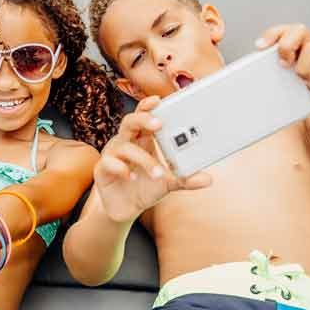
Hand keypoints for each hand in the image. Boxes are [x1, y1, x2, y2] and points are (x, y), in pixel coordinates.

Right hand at [94, 96, 211, 222]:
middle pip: (130, 122)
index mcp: (142, 140)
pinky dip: (121, 168)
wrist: (126, 209)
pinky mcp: (102, 169)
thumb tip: (208, 179)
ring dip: (143, 158)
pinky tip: (132, 177)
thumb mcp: (169, 183)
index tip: (159, 100)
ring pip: (124, 146)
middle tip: (158, 124)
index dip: (148, 106)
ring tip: (158, 173)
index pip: (143, 115)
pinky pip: (109, 163)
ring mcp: (112, 154)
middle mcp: (125, 142)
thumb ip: (186, 179)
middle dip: (143, 119)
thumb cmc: (146, 188)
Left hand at [256, 24, 309, 102]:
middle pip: (299, 30)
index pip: (284, 30)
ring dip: (303, 68)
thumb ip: (279, 72)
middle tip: (283, 64)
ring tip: (303, 80)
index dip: (272, 35)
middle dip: (286, 46)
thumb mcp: (295, 75)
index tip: (259, 47)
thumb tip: (254, 80)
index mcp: (300, 47)